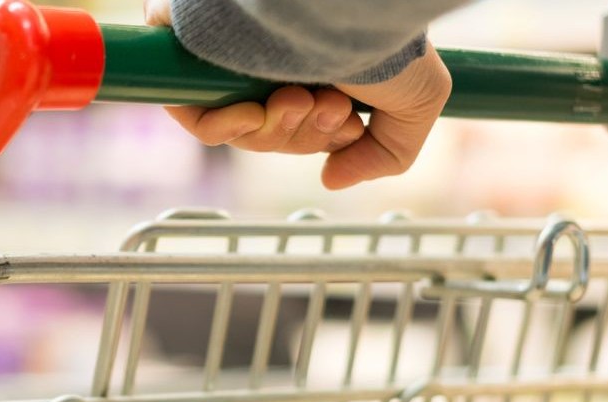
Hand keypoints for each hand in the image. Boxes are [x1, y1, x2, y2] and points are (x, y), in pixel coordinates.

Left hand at [145, 0, 451, 189]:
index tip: (347, 123)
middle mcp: (274, 56)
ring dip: (273, 131)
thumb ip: (386, 152)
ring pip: (239, 128)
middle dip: (302, 135)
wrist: (343, 1)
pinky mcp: (189, 47)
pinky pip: (195, 112)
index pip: (302, 124)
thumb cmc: (385, 40)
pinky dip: (224, 126)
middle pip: (271, 133)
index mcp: (318, 61)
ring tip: (300, 99)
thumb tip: (331, 178)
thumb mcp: (417, 103)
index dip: (322, 138)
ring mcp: (231, 54)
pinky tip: (254, 114)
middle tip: (326, 106)